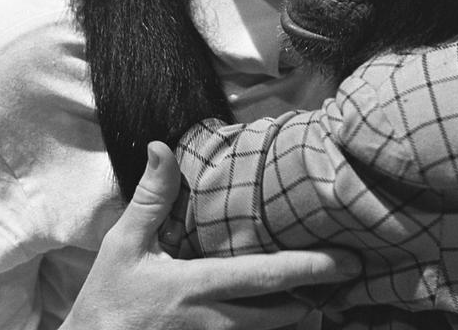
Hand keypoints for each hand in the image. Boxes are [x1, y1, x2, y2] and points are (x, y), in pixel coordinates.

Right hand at [63, 141, 360, 329]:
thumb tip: (163, 145)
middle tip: (351, 275)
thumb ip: (151, 198)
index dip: (311, 268)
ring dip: (302, 319)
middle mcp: (214, 324)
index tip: (348, 261)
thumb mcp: (122, 246)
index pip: (266, 276)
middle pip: (285, 314)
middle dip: (319, 297)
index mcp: (197, 287)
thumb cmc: (106, 303)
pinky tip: (289, 319)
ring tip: (330, 299)